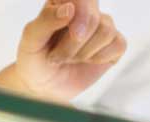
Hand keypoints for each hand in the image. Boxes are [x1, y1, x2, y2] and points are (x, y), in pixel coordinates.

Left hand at [0, 0, 124, 102]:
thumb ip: (46, 20)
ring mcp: (101, 25)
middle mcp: (85, 9)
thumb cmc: (35, 58)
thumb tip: (70, 8)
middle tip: (57, 57)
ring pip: (107, 31)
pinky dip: (101, 58)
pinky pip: (119, 44)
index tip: (71, 35)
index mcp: (63, 1)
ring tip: (70, 59)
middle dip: (74, 44)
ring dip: (85, 53)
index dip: (80, 15)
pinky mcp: (114, 44)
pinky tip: (88, 61)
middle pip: (93, 18)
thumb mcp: (31, 39)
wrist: (45, 86)